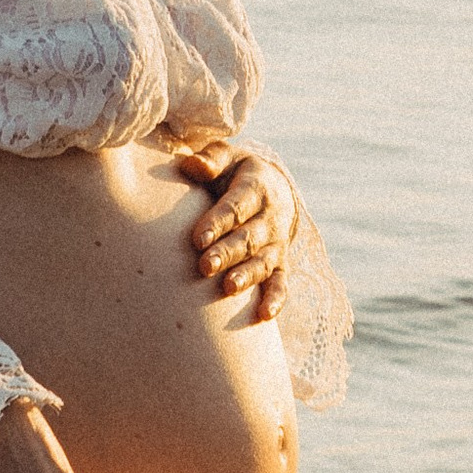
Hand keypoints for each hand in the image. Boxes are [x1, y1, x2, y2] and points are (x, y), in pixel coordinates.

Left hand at [180, 149, 297, 322]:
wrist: (273, 188)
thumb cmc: (234, 173)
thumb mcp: (227, 157)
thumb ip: (211, 159)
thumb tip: (191, 164)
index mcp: (256, 187)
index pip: (236, 206)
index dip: (218, 222)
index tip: (198, 238)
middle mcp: (270, 217)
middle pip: (249, 237)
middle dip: (227, 253)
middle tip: (205, 266)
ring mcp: (277, 243)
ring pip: (264, 262)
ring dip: (248, 276)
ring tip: (229, 287)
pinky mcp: (280, 263)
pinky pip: (281, 283)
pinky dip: (275, 299)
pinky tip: (264, 315)